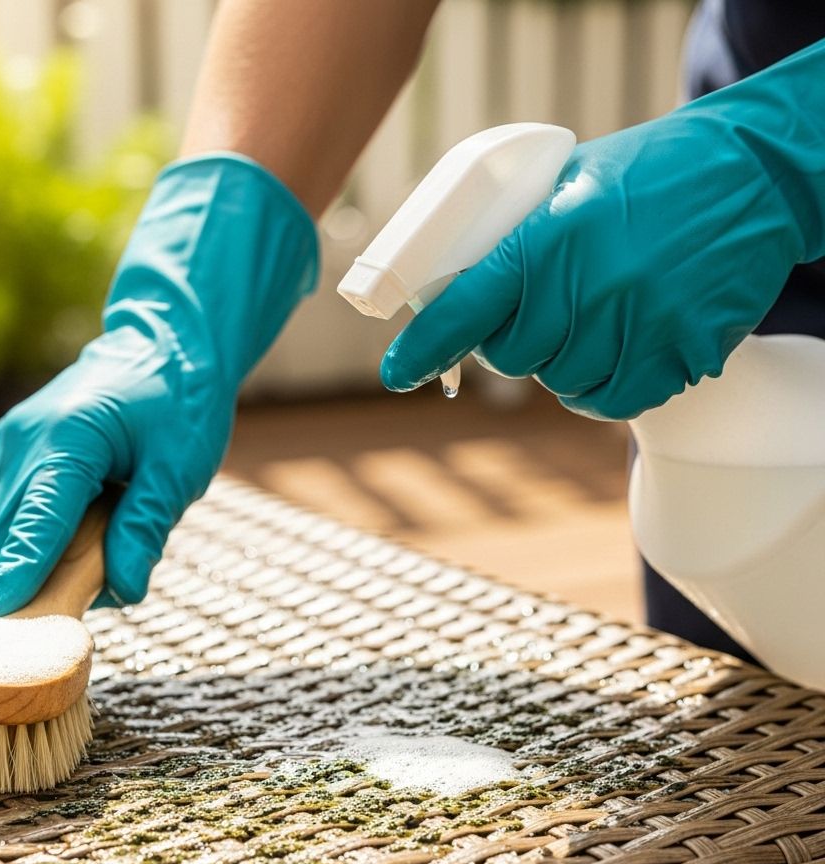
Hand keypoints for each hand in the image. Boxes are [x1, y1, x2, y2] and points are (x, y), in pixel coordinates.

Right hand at [0, 155, 317, 623]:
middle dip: (43, 578)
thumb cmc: (180, 400)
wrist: (165, 344)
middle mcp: (25, 440)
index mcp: (67, 438)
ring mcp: (14, 444)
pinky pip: (22, 513)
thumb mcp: (179, 468)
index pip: (37, 521)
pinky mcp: (17, 452)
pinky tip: (97, 520)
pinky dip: (50, 534)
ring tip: (113, 535)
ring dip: (50, 556)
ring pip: (13, 529)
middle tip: (95, 596)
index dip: (19, 572)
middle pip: (15, 534)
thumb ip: (146, 528)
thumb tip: (124, 590)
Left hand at [380, 41, 824, 419]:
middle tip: (539, 312)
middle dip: (513, 343)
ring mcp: (636, 322)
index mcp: (549, 236)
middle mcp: (588, 285)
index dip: (424, 347)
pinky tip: (615, 352)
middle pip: (513, 358)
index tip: (398, 372)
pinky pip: (613, 400)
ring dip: (563, 362)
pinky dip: (603, 387)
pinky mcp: (678, 352)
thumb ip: (517, 238)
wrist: (754, 172)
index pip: (467, 309)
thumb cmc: (652, 172)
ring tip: (593, 316)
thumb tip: (459, 290)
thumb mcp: (569, 183)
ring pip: (561, 382)